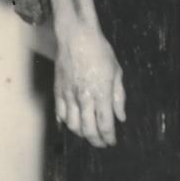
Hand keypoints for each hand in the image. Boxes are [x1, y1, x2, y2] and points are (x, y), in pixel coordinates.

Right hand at [54, 23, 125, 147]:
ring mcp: (69, 96)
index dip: (109, 137)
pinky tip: (71, 125)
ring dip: (82, 134)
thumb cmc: (100, 51)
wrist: (76, 37)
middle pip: (88, 130)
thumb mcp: (117, 71)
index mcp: (102, 94)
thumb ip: (119, 97)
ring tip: (89, 134)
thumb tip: (121, 117)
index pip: (105, 124)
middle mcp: (84, 98)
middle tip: (101, 143)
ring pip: (73, 126)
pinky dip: (66, 124)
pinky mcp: (58, 92)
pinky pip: (61, 114)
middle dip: (96, 140)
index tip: (112, 142)